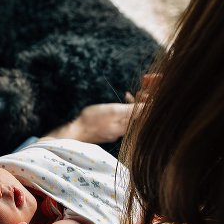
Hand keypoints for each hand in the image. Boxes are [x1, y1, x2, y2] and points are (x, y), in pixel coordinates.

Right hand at [44, 73, 159, 142]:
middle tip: (140, 90)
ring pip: (132, 117)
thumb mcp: (113, 111)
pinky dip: (125, 109)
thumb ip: (132, 110)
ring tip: (129, 95)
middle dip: (142, 102)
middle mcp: (125, 131)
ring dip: (133, 104)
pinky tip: (120, 103)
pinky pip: (124, 119)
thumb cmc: (91, 120)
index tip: (146, 91)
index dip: (149, 102)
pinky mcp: (111, 130)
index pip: (145, 114)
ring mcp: (117, 131)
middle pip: (140, 116)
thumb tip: (150, 107)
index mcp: (128, 127)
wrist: (74, 132)